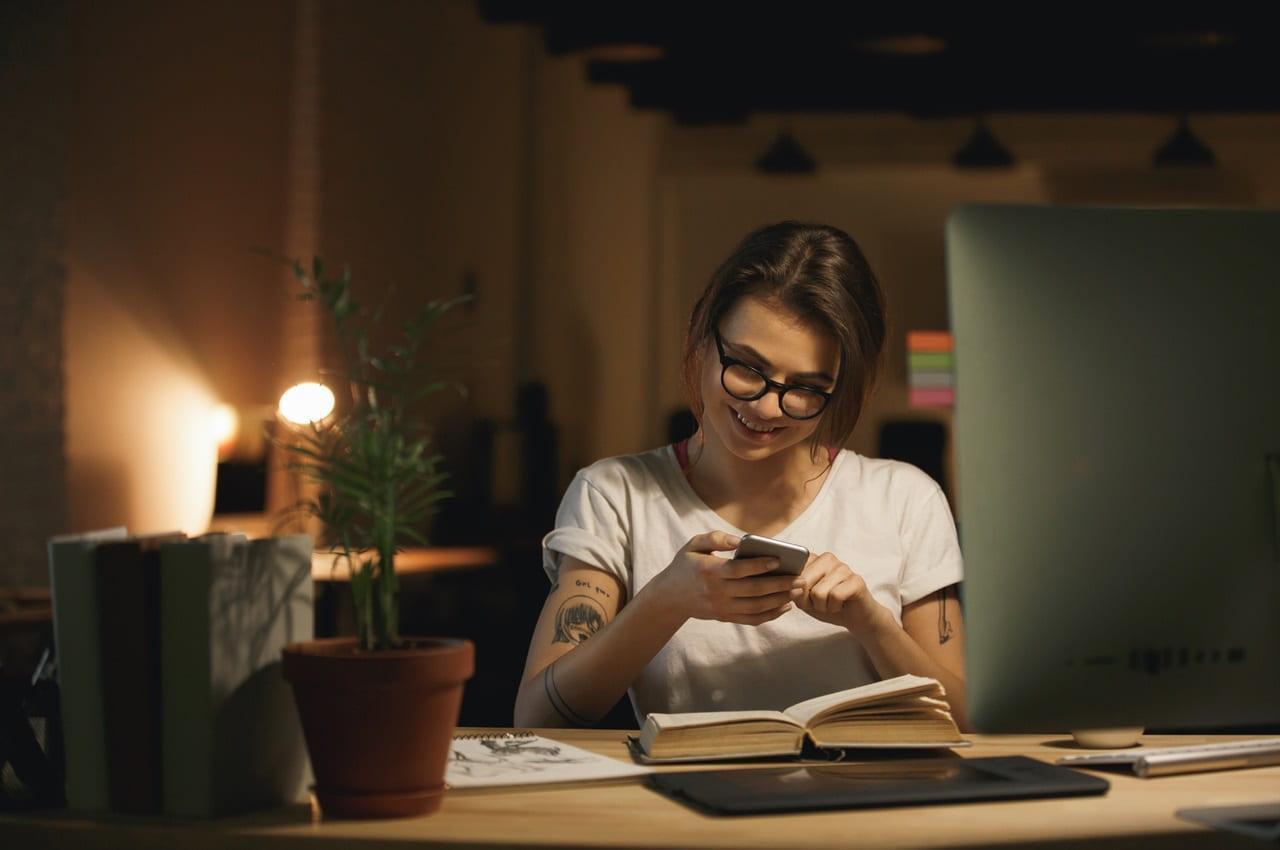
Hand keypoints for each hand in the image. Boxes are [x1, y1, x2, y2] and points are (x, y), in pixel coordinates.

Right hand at [655, 531, 797, 625]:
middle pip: (754, 590)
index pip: (738, 570)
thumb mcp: (693, 545)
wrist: (670, 597)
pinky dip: (771, 615)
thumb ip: (716, 538)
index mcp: (709, 571)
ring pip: (756, 607)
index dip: (759, 565)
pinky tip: (784, 605)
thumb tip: (740, 540)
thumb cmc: (686, 565)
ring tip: (797, 590)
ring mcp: (722, 607)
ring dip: (779, 600)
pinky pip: (752, 619)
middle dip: (780, 584)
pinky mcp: (725, 617)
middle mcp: (717, 592)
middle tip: (800, 578)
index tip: (778, 559)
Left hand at [791, 552, 888, 634]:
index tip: (805, 596)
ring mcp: (843, 567)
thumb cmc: (826, 605)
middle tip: (819, 603)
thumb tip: (794, 589)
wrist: (853, 617)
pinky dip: (834, 607)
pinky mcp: (856, 580)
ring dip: (823, 606)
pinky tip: (840, 605)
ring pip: (819, 592)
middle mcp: (827, 558)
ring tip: (831, 603)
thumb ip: (794, 592)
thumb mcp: (803, 600)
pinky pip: (835, 596)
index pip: (792, 572)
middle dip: (808, 600)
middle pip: (804, 582)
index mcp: (811, 558)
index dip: (795, 591)